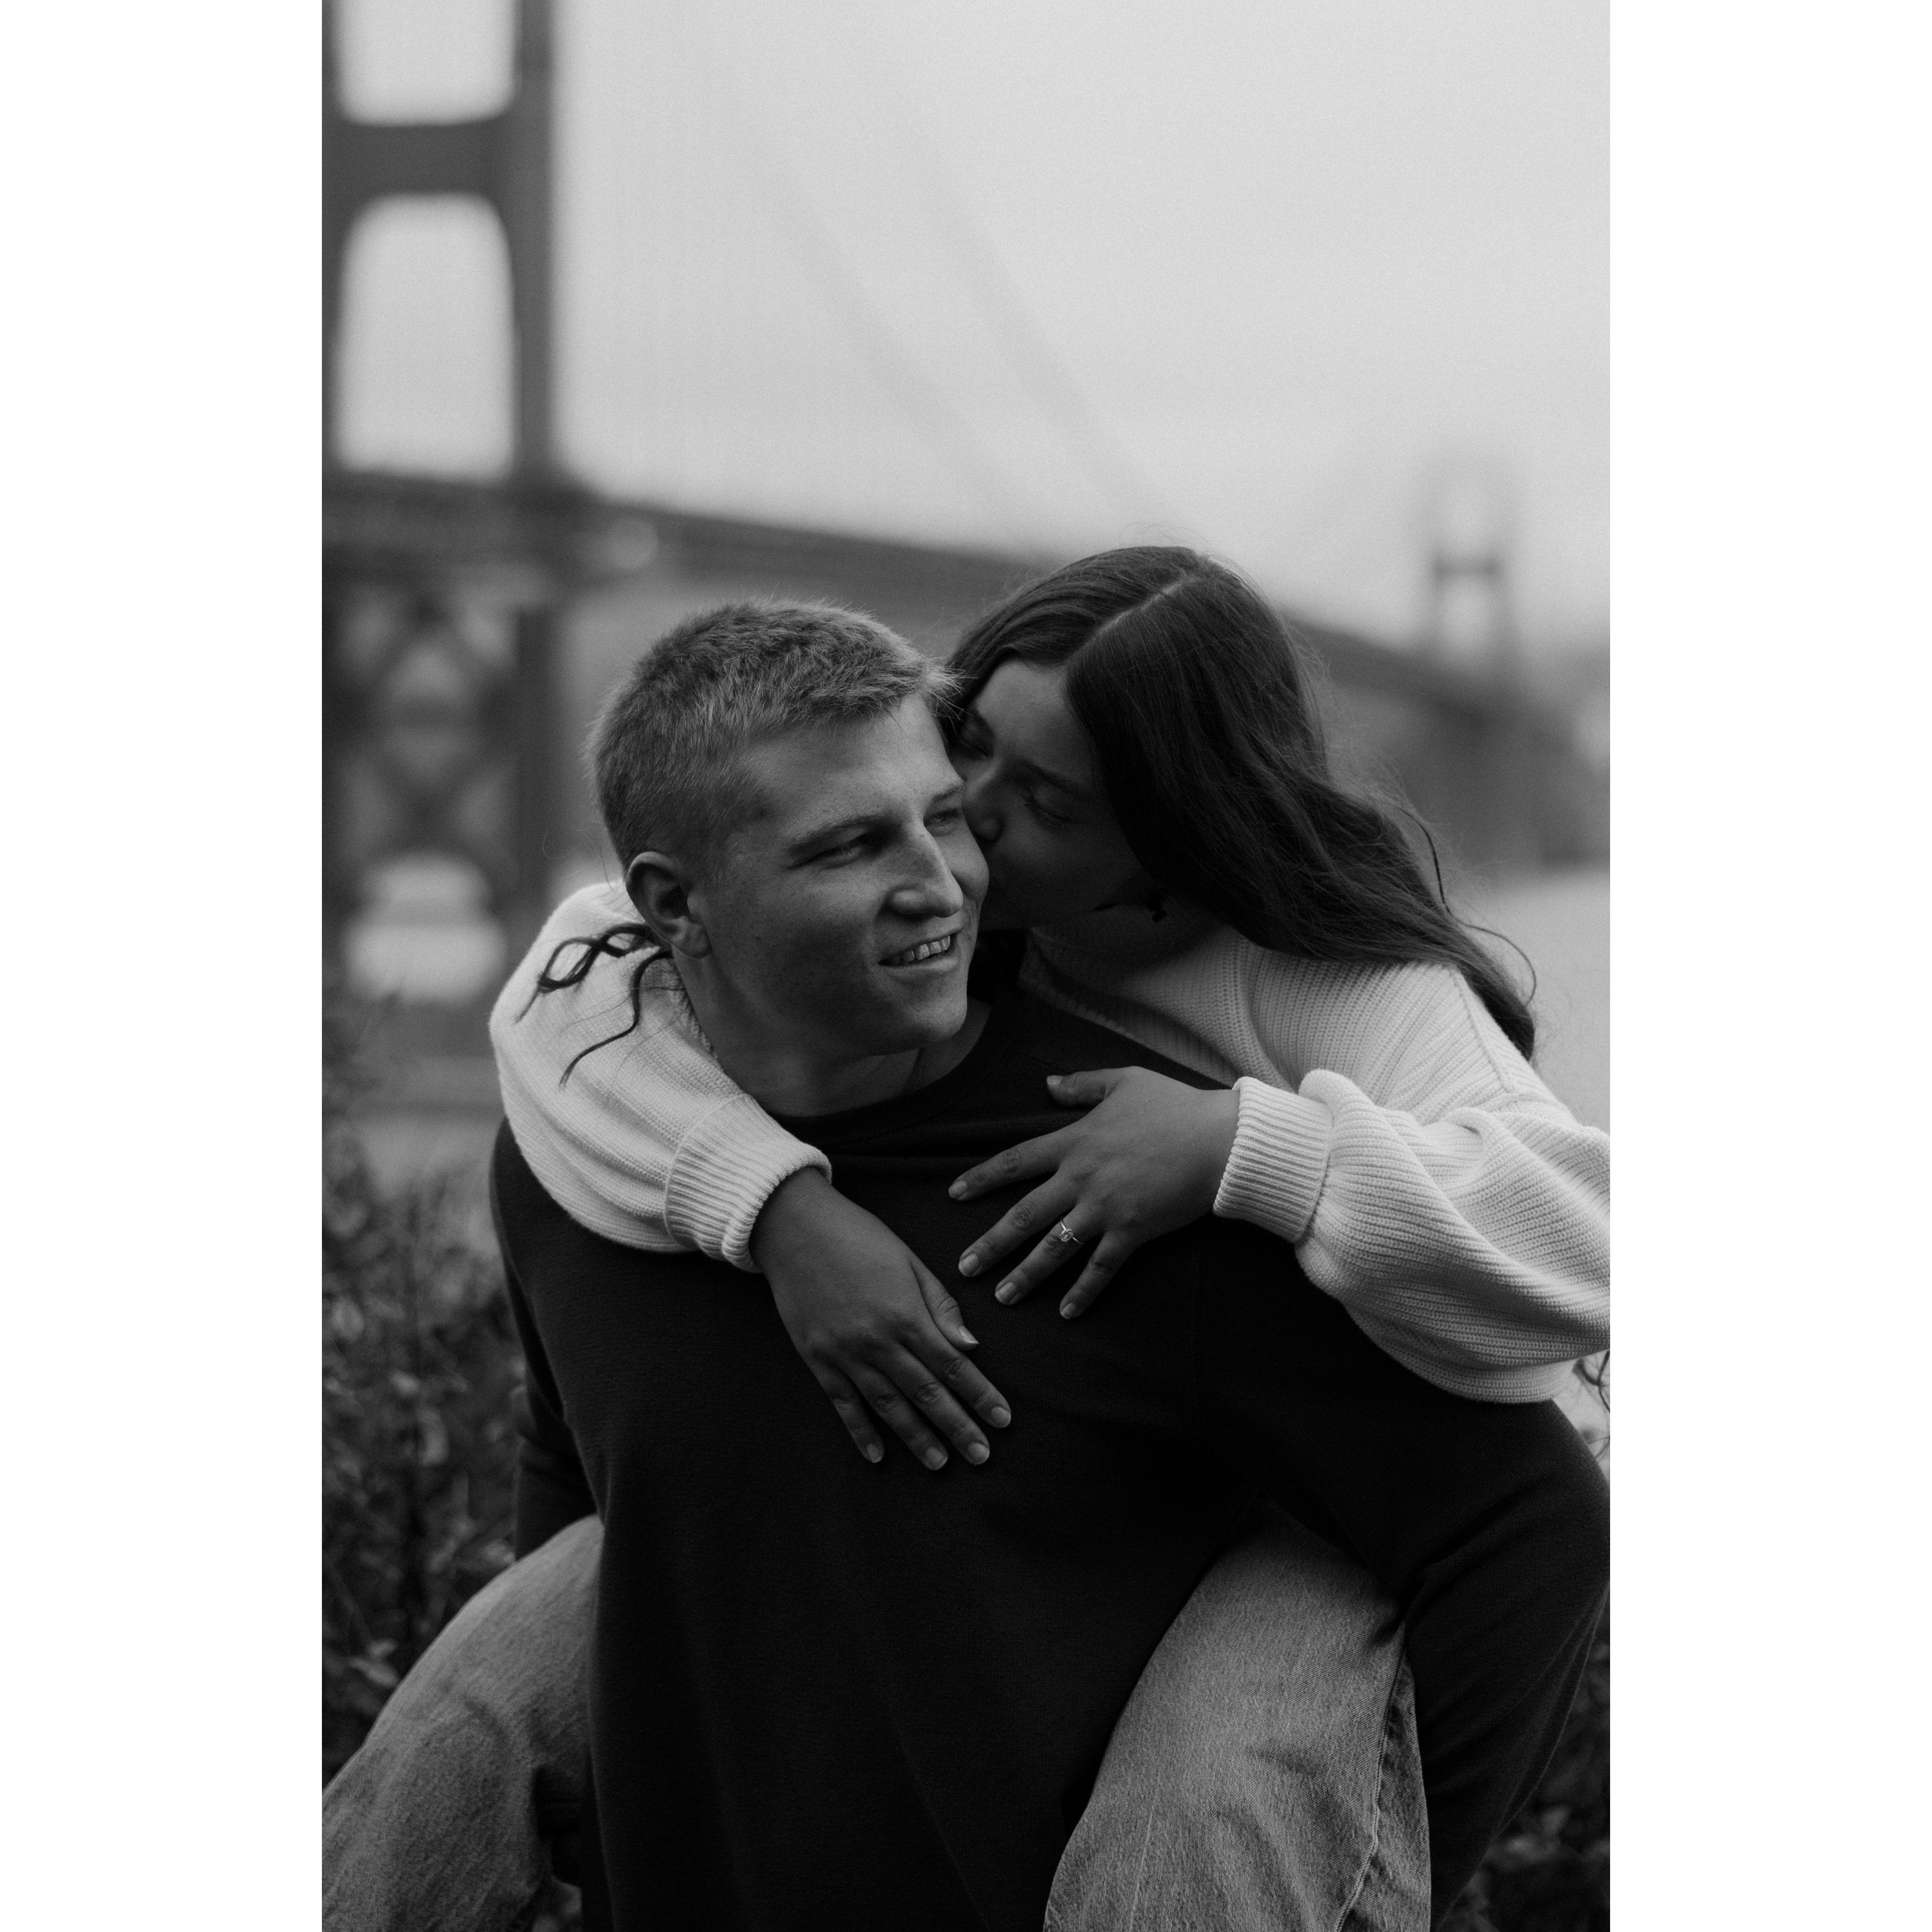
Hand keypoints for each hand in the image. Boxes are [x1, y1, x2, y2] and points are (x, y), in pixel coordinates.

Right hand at [751, 1168, 1012, 1470]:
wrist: (793, 1227)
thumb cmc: (858, 1236)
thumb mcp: (908, 1260)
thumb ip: (940, 1305)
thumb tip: (970, 1346)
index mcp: (906, 1313)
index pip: (953, 1364)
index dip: (980, 1395)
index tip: (1002, 1421)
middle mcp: (877, 1341)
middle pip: (926, 1393)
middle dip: (957, 1427)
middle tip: (982, 1457)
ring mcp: (844, 1354)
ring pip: (888, 1405)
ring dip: (916, 1437)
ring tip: (940, 1464)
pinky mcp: (817, 1359)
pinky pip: (843, 1404)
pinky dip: (861, 1432)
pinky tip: (878, 1456)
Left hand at [949, 1067, 1239, 1317]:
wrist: (1221, 1139)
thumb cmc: (1176, 1106)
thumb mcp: (1125, 1080)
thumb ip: (1082, 1084)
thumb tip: (1047, 1084)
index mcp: (1075, 1141)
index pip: (1016, 1161)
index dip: (982, 1178)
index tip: (954, 1195)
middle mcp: (1081, 1177)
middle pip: (1024, 1213)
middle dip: (991, 1243)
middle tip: (964, 1268)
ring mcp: (1105, 1208)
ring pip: (1054, 1247)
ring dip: (1025, 1275)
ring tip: (1002, 1297)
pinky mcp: (1133, 1231)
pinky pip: (1101, 1268)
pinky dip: (1083, 1292)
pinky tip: (1066, 1313)